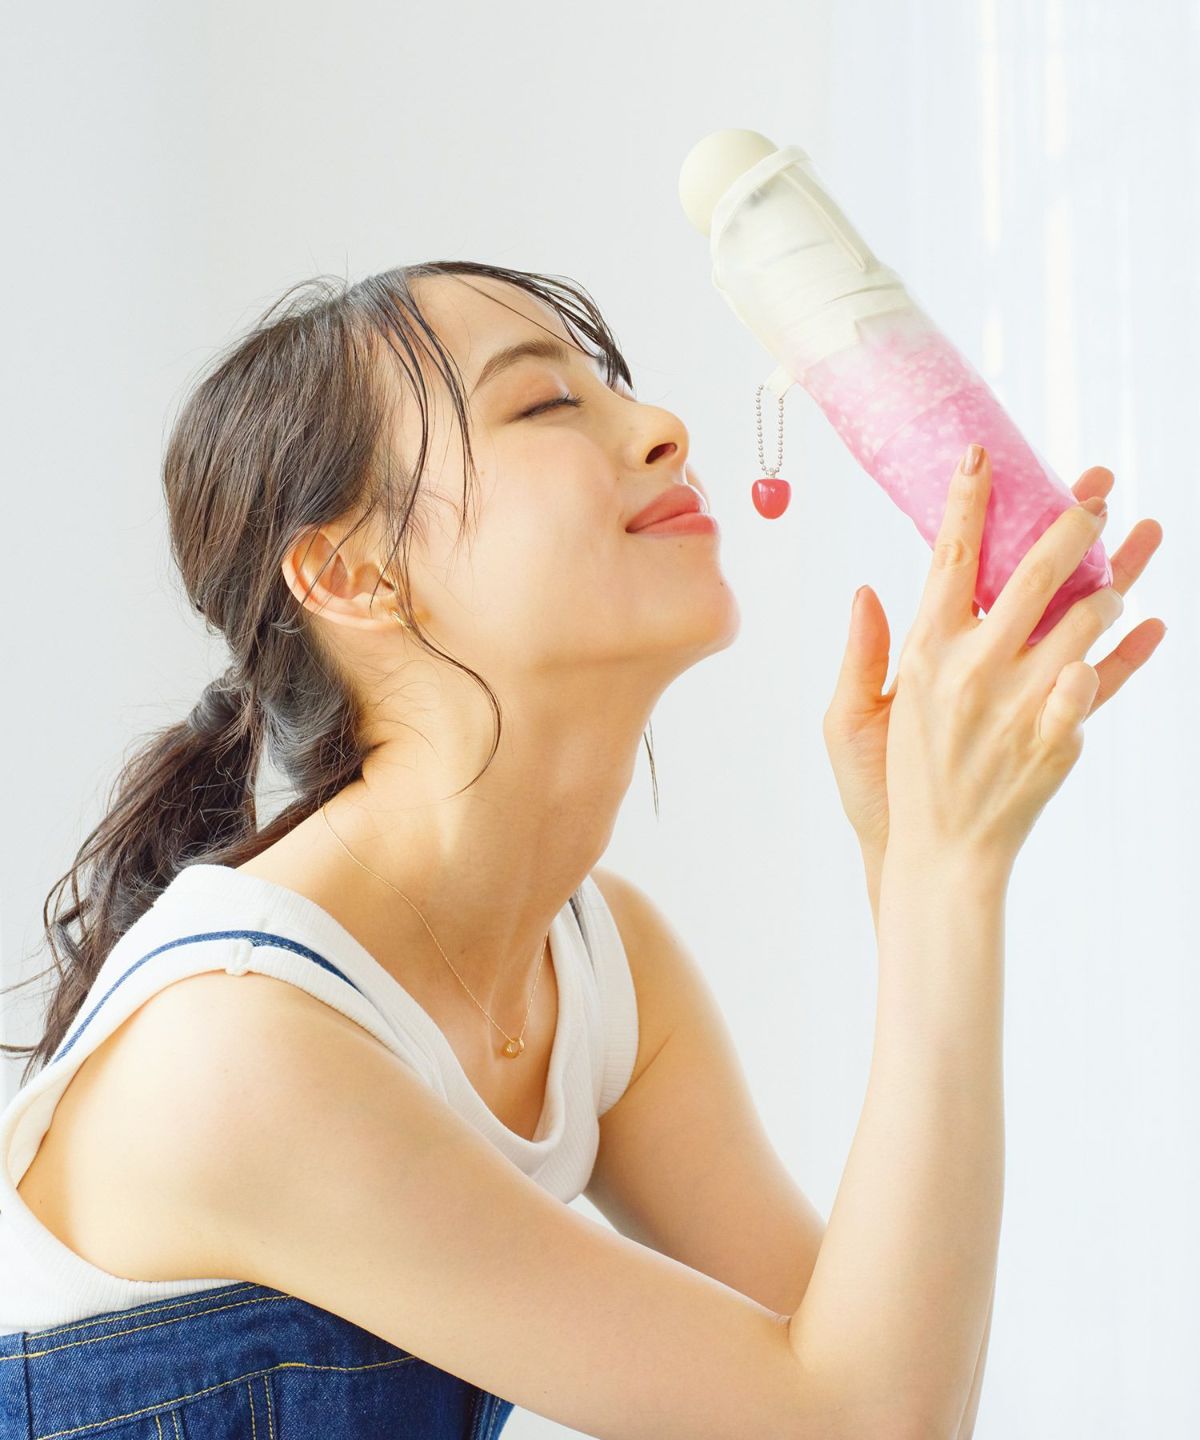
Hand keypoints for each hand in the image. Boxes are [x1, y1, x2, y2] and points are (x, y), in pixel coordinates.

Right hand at [822, 459, 1164, 857]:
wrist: (939, 856)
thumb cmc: (891, 785)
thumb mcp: (849, 720)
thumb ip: (863, 652)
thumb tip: (867, 591)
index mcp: (924, 653)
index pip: (948, 558)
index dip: (967, 501)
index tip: (982, 455)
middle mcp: (977, 670)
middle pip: (1033, 574)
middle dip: (1070, 523)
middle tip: (1096, 492)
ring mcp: (1024, 702)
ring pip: (1083, 621)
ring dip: (1111, 580)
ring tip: (1130, 552)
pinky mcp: (1060, 736)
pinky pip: (1109, 681)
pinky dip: (1136, 652)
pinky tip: (1154, 626)